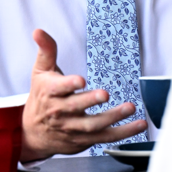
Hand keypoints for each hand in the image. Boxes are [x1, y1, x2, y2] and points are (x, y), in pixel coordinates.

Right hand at [19, 29, 146, 161]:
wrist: (32, 133)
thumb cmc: (40, 97)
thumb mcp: (40, 71)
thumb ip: (46, 50)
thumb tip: (39, 31)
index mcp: (49, 92)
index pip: (58, 88)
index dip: (69, 84)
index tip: (80, 80)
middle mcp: (60, 111)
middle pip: (76, 107)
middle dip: (90, 101)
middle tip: (105, 94)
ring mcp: (72, 128)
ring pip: (93, 125)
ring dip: (112, 117)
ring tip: (129, 108)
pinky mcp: (84, 140)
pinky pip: (105, 137)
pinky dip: (123, 133)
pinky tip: (138, 125)